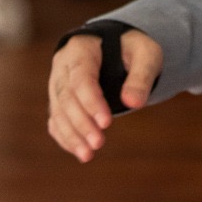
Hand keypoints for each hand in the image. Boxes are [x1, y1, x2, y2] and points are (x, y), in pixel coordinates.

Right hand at [47, 29, 162, 163]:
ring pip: (58, 111)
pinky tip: (78, 151)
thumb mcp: (145, 54)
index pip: (81, 76)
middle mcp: (63, 65)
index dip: (91, 101)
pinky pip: (56, 120)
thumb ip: (141, 76)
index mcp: (80, 48)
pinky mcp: (59, 99)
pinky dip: (65, 137)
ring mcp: (57, 83)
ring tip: (87, 155)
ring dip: (71, 135)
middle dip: (81, 122)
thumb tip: (133, 103)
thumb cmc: (132, 48)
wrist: (118, 45)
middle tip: (98, 143)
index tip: (106, 123)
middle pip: (66, 96)